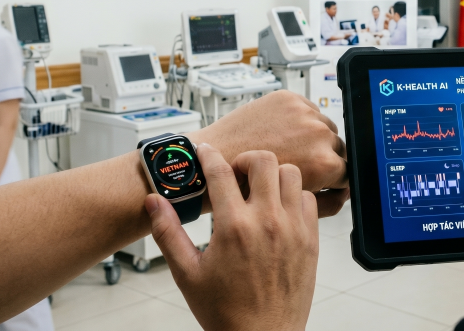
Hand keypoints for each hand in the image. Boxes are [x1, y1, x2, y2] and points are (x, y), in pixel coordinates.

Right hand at [146, 145, 318, 330]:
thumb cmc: (225, 311)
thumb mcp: (186, 273)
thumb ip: (168, 233)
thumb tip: (153, 203)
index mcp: (234, 227)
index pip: (221, 171)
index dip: (210, 155)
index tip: (206, 152)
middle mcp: (267, 222)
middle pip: (264, 160)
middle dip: (246, 159)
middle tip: (236, 172)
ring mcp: (294, 228)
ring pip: (291, 174)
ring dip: (273, 175)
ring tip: (259, 189)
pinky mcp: (311, 239)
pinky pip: (309, 199)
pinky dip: (294, 195)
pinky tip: (279, 209)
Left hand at [190, 90, 348, 216]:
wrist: (210, 165)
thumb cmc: (245, 192)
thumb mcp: (293, 210)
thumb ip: (328, 203)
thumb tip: (344, 192)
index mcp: (324, 163)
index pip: (347, 170)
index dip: (333, 179)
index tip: (322, 181)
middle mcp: (317, 135)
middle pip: (338, 146)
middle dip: (324, 158)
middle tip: (302, 168)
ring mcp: (302, 113)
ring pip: (324, 126)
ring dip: (313, 137)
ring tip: (290, 151)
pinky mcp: (287, 99)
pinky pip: (307, 109)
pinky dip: (299, 120)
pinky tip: (281, 135)